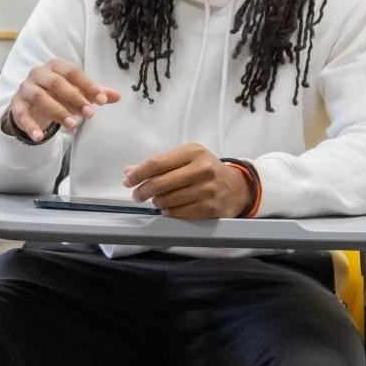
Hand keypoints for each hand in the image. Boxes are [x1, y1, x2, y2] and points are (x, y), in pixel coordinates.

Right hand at [3, 58, 119, 141]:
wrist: (30, 104)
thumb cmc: (57, 94)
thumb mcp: (77, 93)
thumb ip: (96, 94)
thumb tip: (118, 96)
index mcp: (54, 66)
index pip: (72, 72)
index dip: (88, 85)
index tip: (102, 101)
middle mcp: (38, 74)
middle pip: (55, 82)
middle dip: (75, 98)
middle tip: (91, 114)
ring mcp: (25, 89)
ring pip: (40, 97)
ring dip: (58, 111)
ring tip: (73, 125)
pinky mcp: (16, 105)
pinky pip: (22, 114)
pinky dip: (30, 126)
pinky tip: (40, 137)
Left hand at [125, 143, 250, 218]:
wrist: (237, 187)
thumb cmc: (206, 170)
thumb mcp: (185, 158)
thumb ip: (158, 164)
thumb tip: (129, 171)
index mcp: (193, 152)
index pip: (156, 163)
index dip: (137, 174)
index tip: (128, 181)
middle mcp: (202, 169)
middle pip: (159, 183)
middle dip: (142, 191)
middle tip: (138, 195)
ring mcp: (208, 189)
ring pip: (167, 200)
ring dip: (157, 203)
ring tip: (158, 200)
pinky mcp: (211, 208)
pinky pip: (178, 213)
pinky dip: (169, 212)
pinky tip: (170, 208)